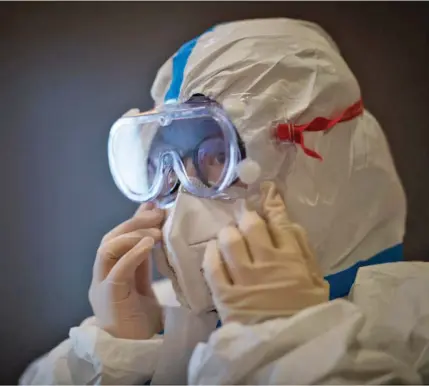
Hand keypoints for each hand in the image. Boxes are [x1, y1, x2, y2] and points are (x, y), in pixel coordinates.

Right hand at [89, 202, 164, 338]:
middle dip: (134, 222)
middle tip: (157, 214)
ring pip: (108, 249)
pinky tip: (149, 244)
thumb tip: (154, 230)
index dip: (134, 219)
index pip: (118, 237)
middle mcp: (102, 275)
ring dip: (133, 235)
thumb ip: (144, 257)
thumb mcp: (144, 281)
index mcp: (110, 271)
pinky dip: (132, 253)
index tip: (153, 206)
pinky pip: (118, 269)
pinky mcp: (109, 297)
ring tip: (156, 231)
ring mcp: (102, 285)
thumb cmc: (141, 319)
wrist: (136, 350)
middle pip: (110, 238)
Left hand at [203, 181, 328, 324]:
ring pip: (229, 241)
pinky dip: (211, 254)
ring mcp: (244, 279)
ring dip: (228, 233)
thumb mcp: (316, 281)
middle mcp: (266, 264)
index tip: (266, 191)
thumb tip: (288, 223)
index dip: (272, 203)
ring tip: (228, 235)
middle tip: (244, 217)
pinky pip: (212, 267)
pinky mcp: (225, 295)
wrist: (288, 349)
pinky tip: (213, 251)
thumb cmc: (306, 312)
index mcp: (291, 259)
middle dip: (246, 217)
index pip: (279, 221)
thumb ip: (304, 251)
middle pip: (250, 226)